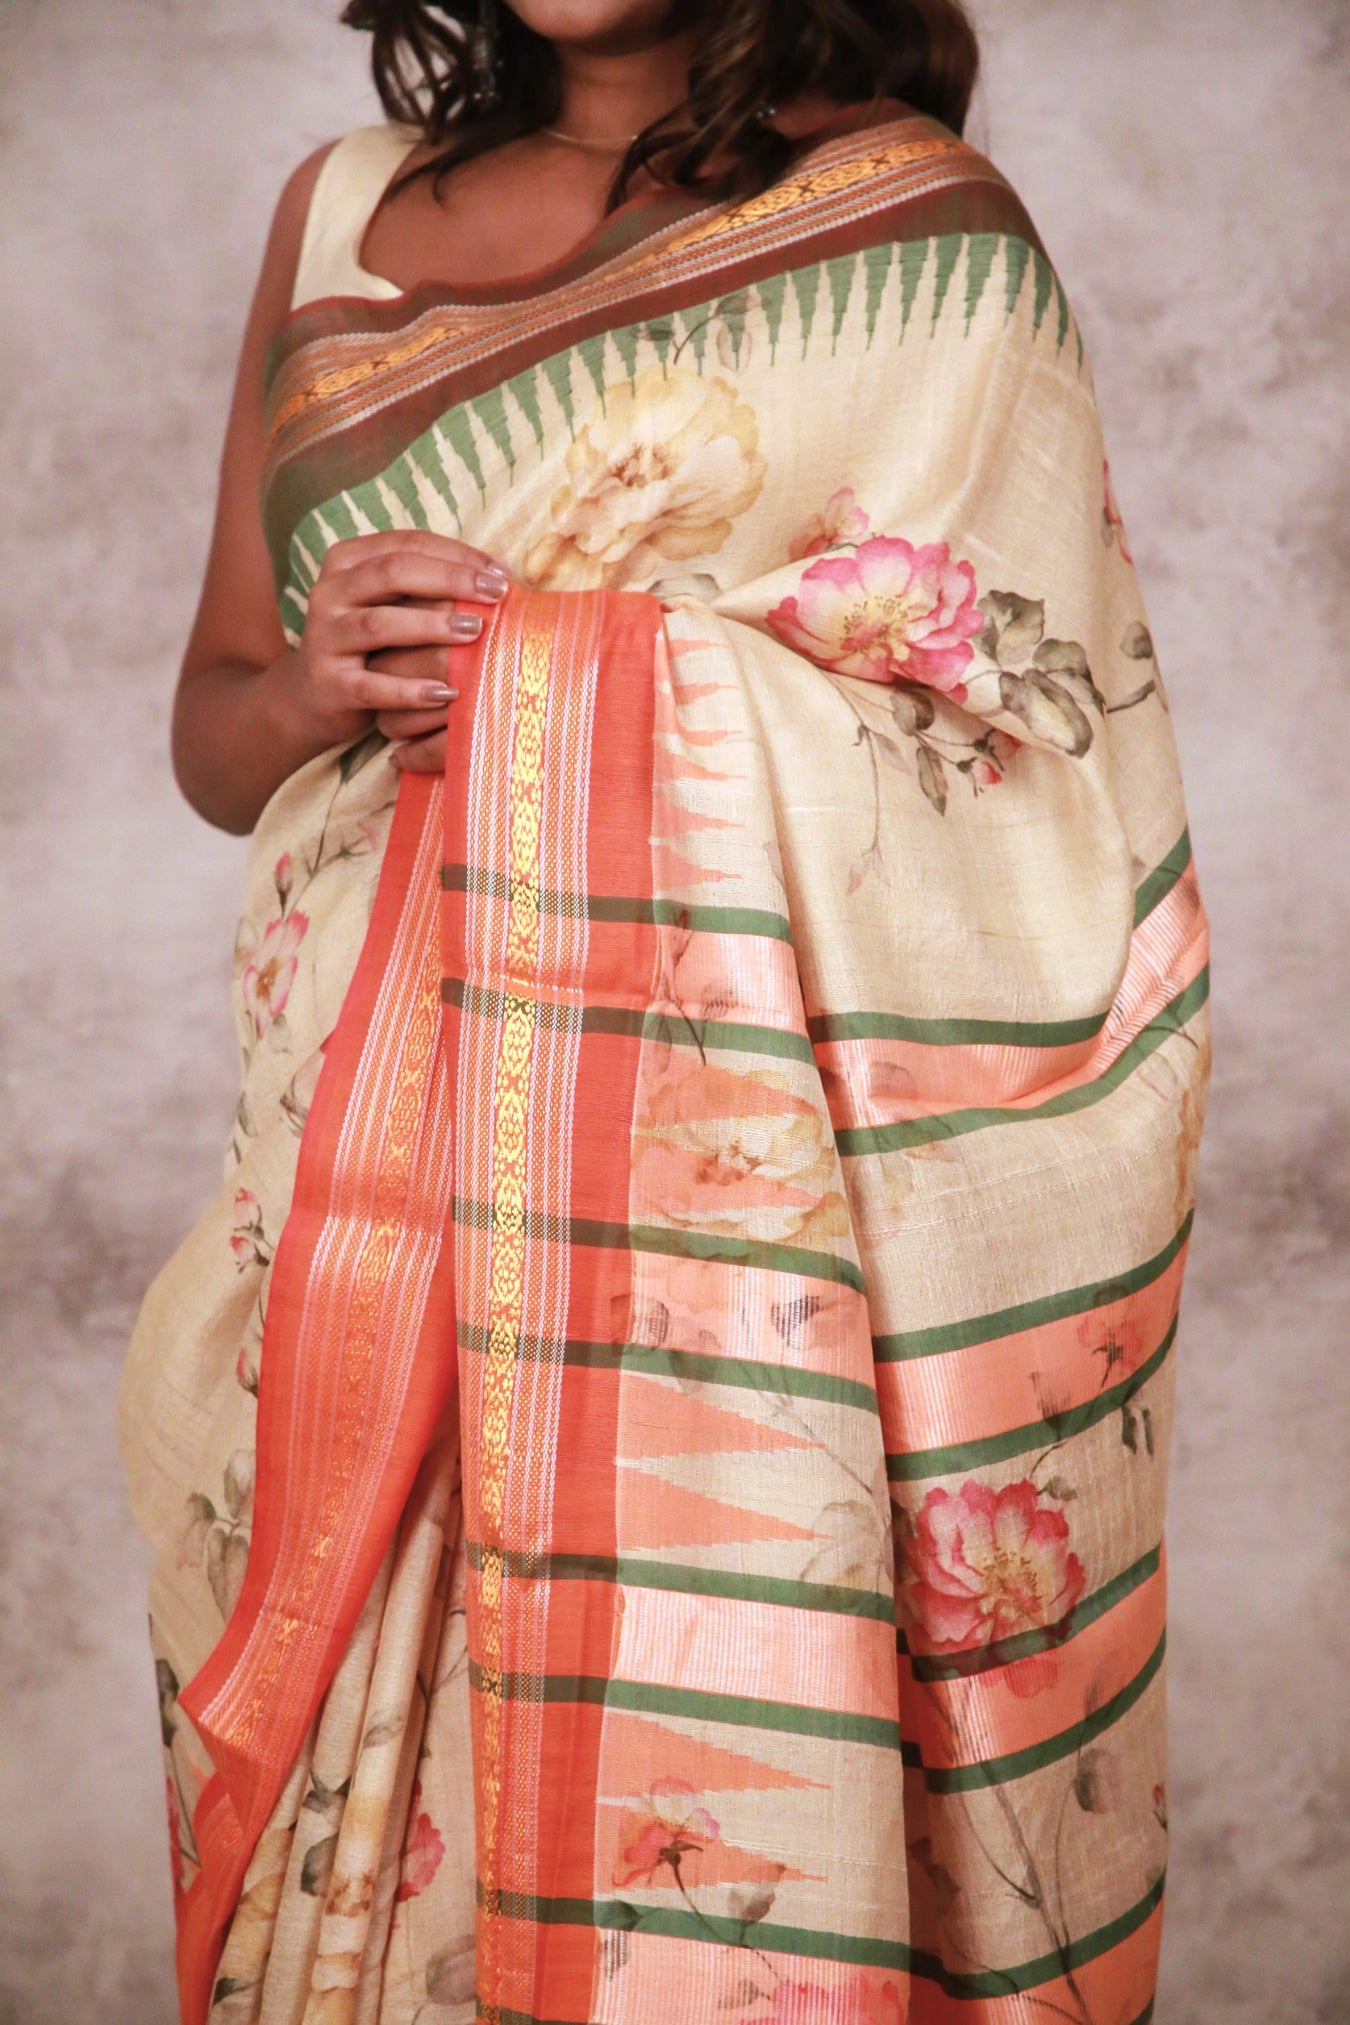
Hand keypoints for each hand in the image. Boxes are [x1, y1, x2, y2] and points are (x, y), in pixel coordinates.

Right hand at [287, 530, 509, 756]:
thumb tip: (498, 577)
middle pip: (394, 572)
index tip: (501, 573)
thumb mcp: (391, 604)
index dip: (458, 554)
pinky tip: (447, 693)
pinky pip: (373, 686)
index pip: (408, 543)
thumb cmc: (369, 644)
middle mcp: (330, 592)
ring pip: (381, 624)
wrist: (312, 697)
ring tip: (476, 633)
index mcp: (347, 561)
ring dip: (433, 627)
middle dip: (451, 580)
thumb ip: (428, 586)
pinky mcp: (330, 684)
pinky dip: (412, 690)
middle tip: (496, 595)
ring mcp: (325, 638)